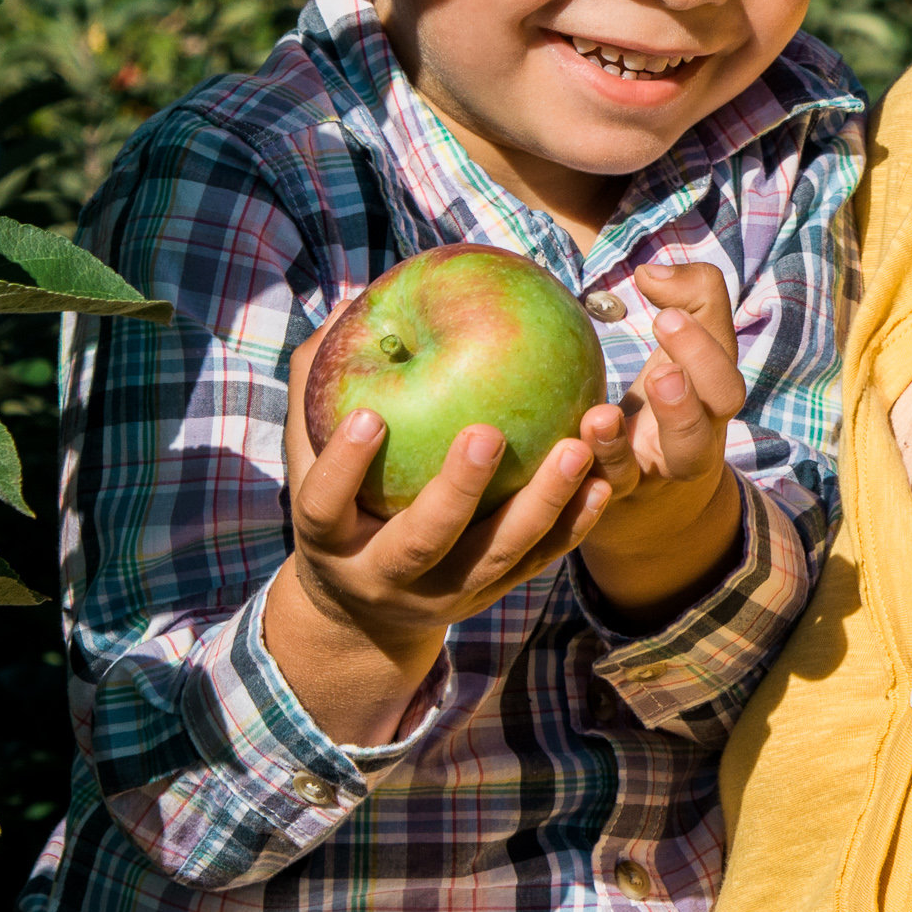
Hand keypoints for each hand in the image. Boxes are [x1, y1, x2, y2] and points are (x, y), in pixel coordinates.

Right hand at [269, 319, 617, 743]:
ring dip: (540, 504)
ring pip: (496, 554)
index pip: (325, 507)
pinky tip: (601, 481)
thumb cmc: (341, 499)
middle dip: (456, 492)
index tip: (369, 416)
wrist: (365, 609)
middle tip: (488, 434)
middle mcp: (385, 575)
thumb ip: (320, 384)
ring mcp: (444, 591)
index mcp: (329, 541)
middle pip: (422, 542)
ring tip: (575, 449)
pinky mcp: (492, 592)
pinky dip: (571, 524)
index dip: (344, 466)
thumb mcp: (311, 455)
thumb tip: (353, 303)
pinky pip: (537, 559)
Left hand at [578, 261, 749, 618]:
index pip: (722, 384)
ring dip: (614, 448)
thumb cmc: (666, 402)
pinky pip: (576, 498)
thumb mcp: (687, 351)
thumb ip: (691, 297)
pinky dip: (568, 477)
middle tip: (662, 374)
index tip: (666, 314)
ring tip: (599, 416)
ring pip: (631, 477)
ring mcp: (632, 484)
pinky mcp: (590, 505)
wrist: (649, 498)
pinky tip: (557, 451)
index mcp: (708, 410)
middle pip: (695, 440)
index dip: (702, 353)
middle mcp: (680, 453)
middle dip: (683, 408)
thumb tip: (651, 272)